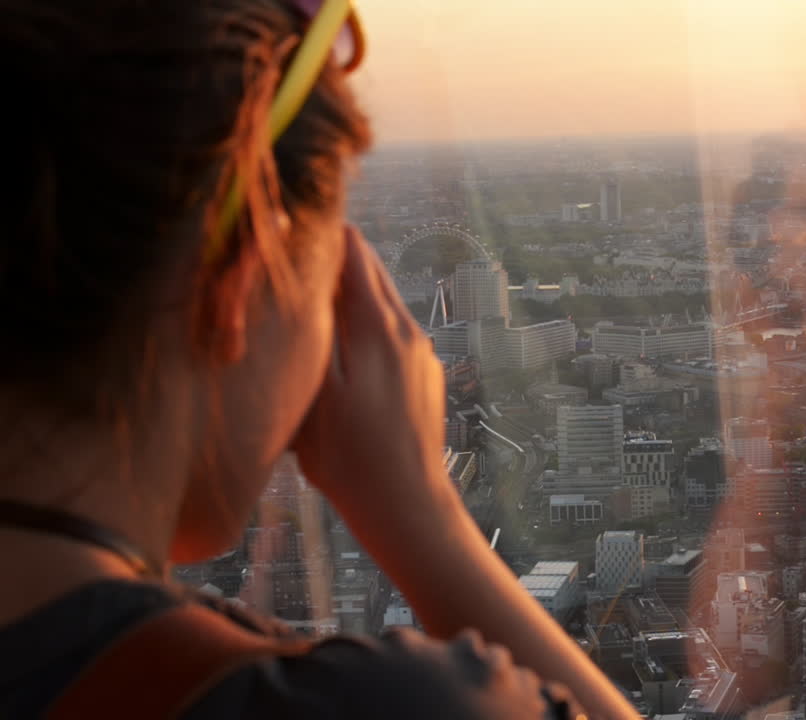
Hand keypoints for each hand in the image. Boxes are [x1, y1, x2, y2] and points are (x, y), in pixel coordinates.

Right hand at [292, 226, 445, 511]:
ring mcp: (422, 354)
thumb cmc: (350, 460)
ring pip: (384, 304)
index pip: (354, 256)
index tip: (298, 219)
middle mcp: (408, 332)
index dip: (325, 235)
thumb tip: (306, 285)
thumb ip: (313, 334)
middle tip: (302, 245)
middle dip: (338, 257)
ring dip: (353, 291)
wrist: (407, 505)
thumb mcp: (315, 394)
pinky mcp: (426, 376)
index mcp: (379, 329)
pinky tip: (345, 339)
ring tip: (317, 287)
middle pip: (372, 275)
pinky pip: (394, 333)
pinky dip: (368, 322)